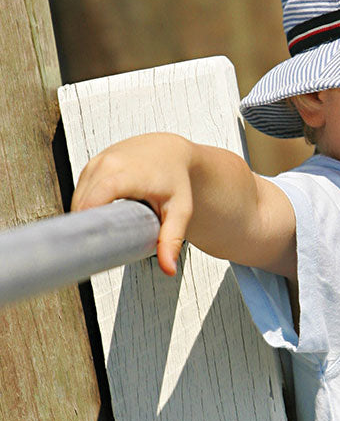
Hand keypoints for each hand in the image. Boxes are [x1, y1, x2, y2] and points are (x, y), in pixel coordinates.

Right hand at [71, 133, 194, 275]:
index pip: (91, 204)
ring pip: (78, 199)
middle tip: (100, 250)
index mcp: (124, 174)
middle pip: (81, 205)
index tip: (91, 251)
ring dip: (87, 217)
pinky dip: (88, 205)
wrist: (172, 151)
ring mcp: (96, 162)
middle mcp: (105, 164)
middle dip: (87, 228)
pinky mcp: (91, 165)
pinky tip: (101, 218)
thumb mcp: (180, 210)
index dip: (87, 228)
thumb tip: (168, 268)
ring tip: (103, 235)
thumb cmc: (176, 179)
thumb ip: (172, 239)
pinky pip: (81, 191)